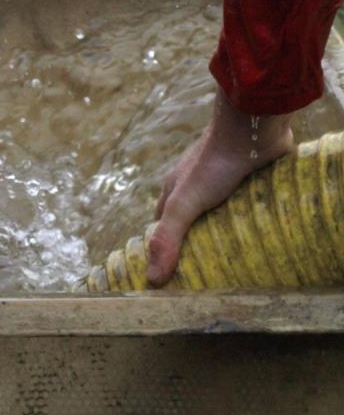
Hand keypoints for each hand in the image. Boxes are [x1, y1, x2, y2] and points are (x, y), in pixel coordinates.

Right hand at [147, 86, 292, 285]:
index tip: (174, 281)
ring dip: (230, 239)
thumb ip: (168, 238)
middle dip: (201, 249)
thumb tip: (151, 280)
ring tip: (245, 270)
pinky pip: (249, 211)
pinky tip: (264, 244)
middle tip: (215, 283)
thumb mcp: (184, 204)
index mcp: (176, 191)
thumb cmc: (214, 164)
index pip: (165, 227)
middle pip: (195, 225)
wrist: (252, 131)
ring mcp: (226, 186)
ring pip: (224, 220)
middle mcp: (199, 188)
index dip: (166, 251)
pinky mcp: (252, 184)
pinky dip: (252, 227)